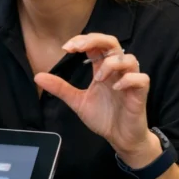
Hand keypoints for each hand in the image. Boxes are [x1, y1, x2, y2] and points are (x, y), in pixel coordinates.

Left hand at [34, 33, 154, 160]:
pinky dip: (128, 79)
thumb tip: (38, 76)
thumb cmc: (104, 117)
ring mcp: (130, 81)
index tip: (66, 48)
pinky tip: (116, 88)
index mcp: (102, 69)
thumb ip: (61, 88)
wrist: (120, 138)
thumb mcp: (77, 101)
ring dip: (111, 64)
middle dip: (95, 40)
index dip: (82, 40)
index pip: (96, 44)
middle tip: (78, 48)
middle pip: (112, 43)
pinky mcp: (141, 94)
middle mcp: (117, 71)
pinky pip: (141, 78)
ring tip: (98, 78)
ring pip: (128, 58)